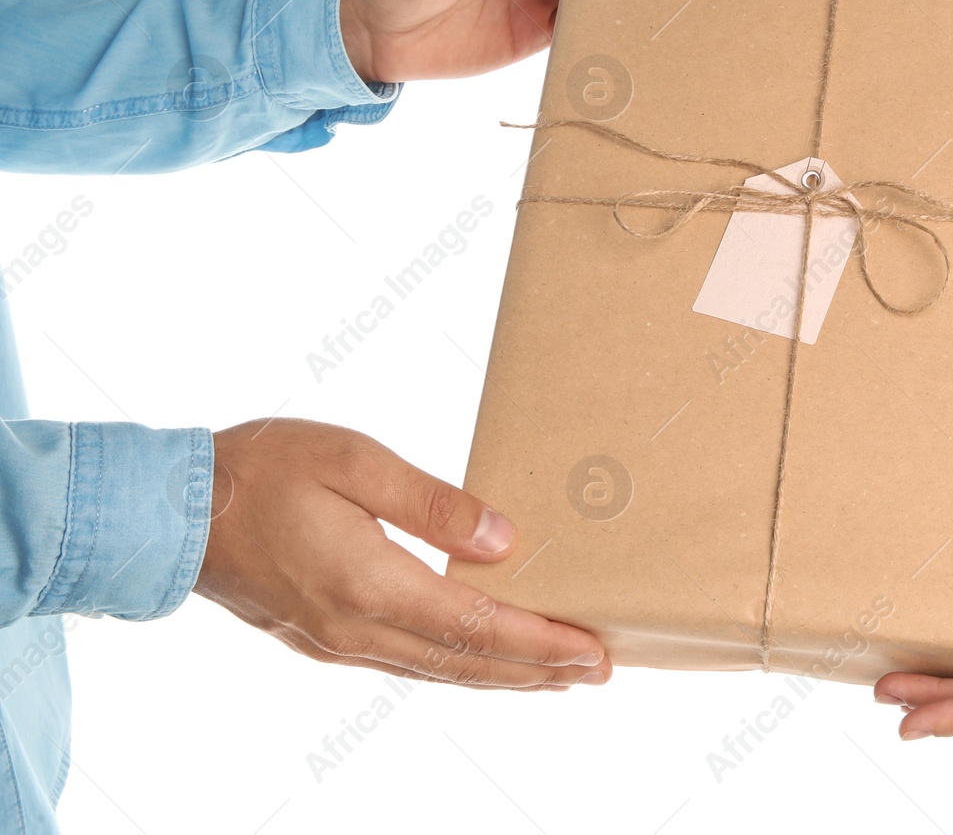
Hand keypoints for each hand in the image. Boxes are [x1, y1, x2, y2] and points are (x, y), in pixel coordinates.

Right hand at [196, 418, 609, 690]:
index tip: (592, 650)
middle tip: (599, 671)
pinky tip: (478, 663)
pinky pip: (408, 664)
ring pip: (439, 670)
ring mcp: (338, 641)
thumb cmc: (260, 470)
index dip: (541, 642)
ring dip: (503, 677)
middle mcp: (358, 628)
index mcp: (371, 584)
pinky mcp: (323, 638)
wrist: (167, 513)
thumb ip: (433, 502)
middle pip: (468, 661)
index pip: (479, 626)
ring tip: (557, 677)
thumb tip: (503, 539)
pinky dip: (457, 668)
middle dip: (539, 670)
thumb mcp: (353, 460)